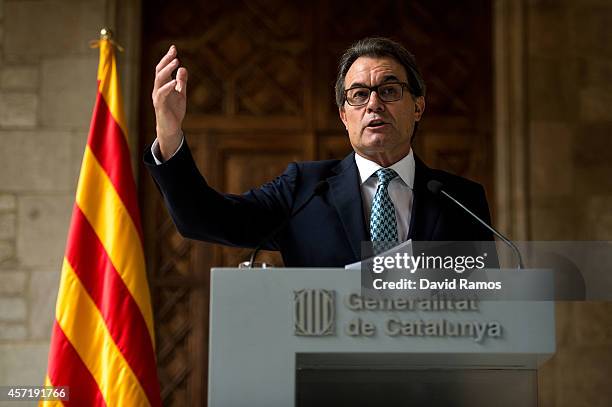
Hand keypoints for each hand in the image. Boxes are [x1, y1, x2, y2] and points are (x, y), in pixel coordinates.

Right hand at [152, 45, 187, 160]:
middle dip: (166, 60)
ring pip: (159, 80)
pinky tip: (175, 82)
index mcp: (163, 85)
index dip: (167, 58)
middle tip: (174, 52)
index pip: (163, 68)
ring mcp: (158, 97)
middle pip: (159, 71)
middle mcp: (158, 89)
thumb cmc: (174, 111)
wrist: (171, 128)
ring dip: (168, 70)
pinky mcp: (160, 105)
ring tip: (176, 62)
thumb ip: (182, 82)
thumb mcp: (181, 94)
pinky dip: (168, 87)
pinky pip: (162, 94)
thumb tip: (183, 68)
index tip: (174, 48)